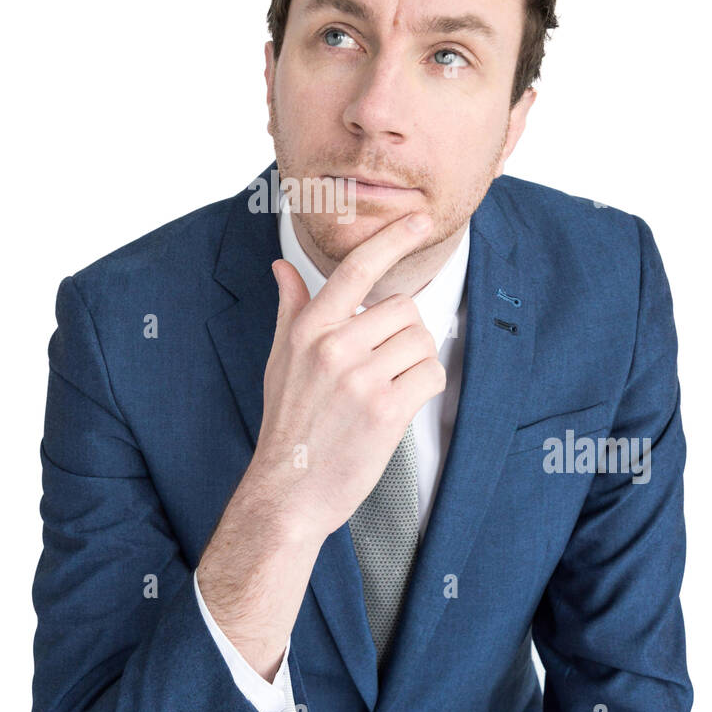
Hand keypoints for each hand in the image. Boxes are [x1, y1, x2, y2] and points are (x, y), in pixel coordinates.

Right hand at [249, 211, 445, 540]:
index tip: (419, 220)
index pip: (356, 268)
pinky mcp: (385, 409)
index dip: (393, 238)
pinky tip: (400, 406)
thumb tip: (281, 268)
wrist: (289, 490)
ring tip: (388, 390)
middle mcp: (333, 345)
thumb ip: (291, 309)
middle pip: (404, 309)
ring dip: (416, 364)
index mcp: (309, 328)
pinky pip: (430, 374)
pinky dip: (425, 388)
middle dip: (404, 335)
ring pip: (421, 341)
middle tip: (383, 367)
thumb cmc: (288, 425)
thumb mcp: (280, 360)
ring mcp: (359, 377)